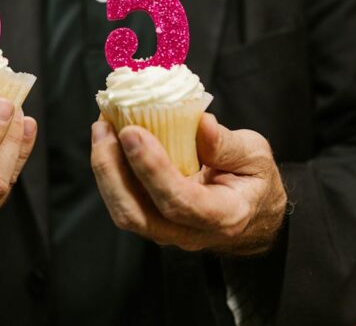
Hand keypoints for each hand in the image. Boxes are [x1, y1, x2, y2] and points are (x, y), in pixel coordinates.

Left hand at [90, 113, 286, 255]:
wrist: (254, 213)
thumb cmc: (254, 181)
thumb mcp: (255, 156)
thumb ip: (228, 144)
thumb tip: (201, 123)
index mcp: (224, 216)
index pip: (180, 202)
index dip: (152, 169)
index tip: (132, 132)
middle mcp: (190, 233)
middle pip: (139, 215)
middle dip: (113, 171)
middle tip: (105, 127)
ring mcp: (167, 232)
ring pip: (125, 212)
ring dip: (105, 170)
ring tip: (101, 129)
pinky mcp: (152, 221)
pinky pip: (124, 201)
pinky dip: (110, 170)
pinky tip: (106, 139)